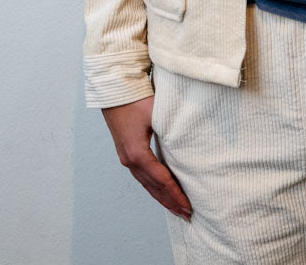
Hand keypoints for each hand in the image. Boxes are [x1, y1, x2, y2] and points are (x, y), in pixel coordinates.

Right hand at [102, 95, 191, 220]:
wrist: (114, 89)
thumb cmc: (135, 98)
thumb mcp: (156, 113)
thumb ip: (173, 129)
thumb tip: (192, 143)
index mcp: (137, 154)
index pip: (162, 180)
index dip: (176, 195)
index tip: (188, 207)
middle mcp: (130, 160)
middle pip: (153, 188)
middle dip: (170, 202)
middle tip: (187, 215)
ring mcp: (126, 157)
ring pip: (146, 184)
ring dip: (161, 197)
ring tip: (176, 208)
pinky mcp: (126, 151)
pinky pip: (142, 175)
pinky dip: (153, 186)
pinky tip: (161, 190)